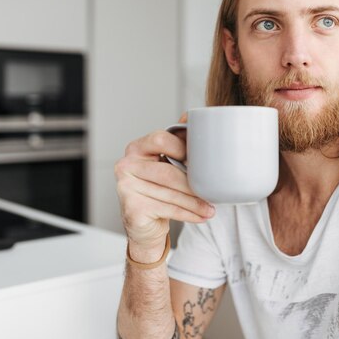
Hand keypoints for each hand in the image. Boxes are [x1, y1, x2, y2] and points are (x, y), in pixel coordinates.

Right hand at [115, 113, 214, 261]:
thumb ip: (178, 141)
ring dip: (195, 202)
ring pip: (170, 193)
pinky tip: (201, 215)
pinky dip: (188, 214)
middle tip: (211, 189)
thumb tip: (191, 116)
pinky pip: (167, 209)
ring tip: (211, 206)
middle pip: (167, 172)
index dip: (183, 149)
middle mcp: (126, 165)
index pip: (161, 140)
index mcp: (136, 148)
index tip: (202, 159)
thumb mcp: (167, 162)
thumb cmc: (158, 187)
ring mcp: (126, 187)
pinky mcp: (132, 208)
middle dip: (193, 183)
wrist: (144, 222)